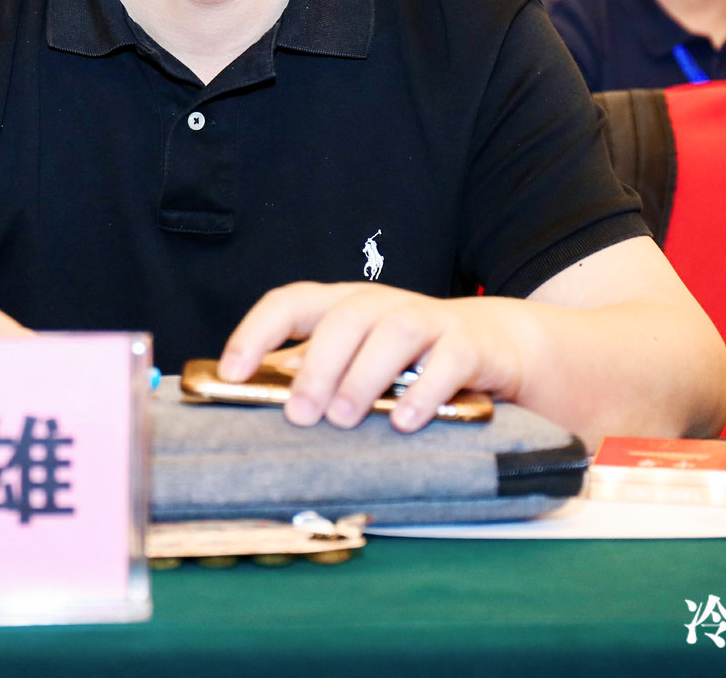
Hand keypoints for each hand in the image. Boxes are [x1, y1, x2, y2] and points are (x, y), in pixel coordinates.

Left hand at [218, 282, 534, 432]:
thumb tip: (258, 397)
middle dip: (318, 365)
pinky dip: (424, 392)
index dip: (256, 332)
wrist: (494, 346)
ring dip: (364, 377)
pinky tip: (403, 422)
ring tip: (344, 419)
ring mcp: (430, 321)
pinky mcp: (469, 346)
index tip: (231, 373)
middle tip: (300, 413)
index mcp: (343, 306)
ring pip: (395, 332)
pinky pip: (448, 361)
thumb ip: (315, 371)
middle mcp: (382, 305)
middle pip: (344, 317)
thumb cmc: (408, 360)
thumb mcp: (356, 358)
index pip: (291, 302)